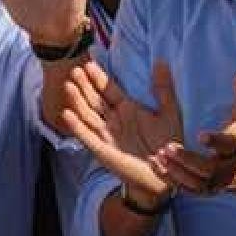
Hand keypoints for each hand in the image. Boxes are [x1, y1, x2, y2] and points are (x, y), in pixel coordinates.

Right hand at [59, 58, 181, 201]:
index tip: (89, 63)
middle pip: (94, 99)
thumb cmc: (168, 144)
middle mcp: (113, 120)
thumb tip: (160, 61)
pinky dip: (76, 126)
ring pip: (87, 114)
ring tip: (68, 85)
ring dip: (77, 101)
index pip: (108, 89)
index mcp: (127, 109)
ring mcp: (106, 135)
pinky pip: (86, 136)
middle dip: (84, 85)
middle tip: (75, 69)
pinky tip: (67, 114)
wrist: (167, 174)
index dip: (99, 77)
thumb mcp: (169, 112)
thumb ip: (163, 88)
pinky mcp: (102, 150)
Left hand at [153, 73, 235, 195]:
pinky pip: (185, 189)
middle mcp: (226, 168)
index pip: (228, 145)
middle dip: (186, 159)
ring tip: (157, 156)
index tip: (200, 135)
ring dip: (174, 170)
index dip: (215, 141)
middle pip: (206, 168)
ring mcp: (215, 183)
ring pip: (194, 182)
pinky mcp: (204, 191)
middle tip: (167, 147)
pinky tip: (155, 165)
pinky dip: (169, 178)